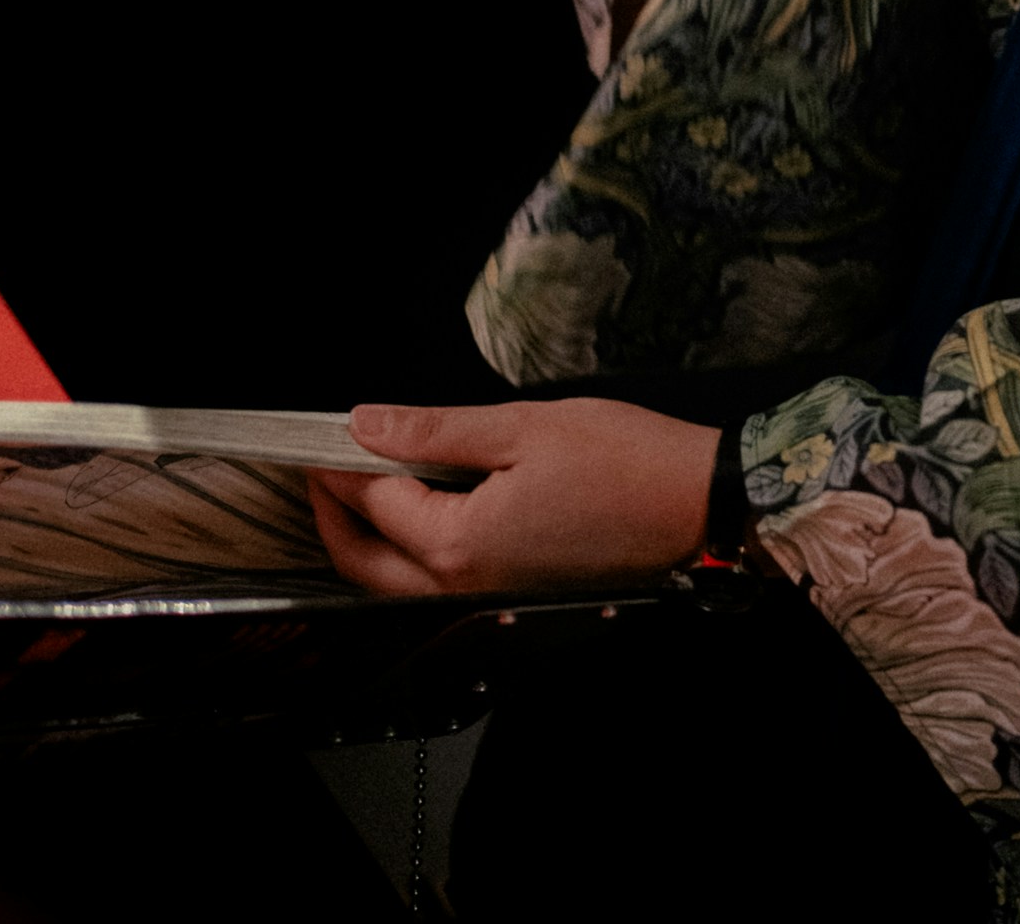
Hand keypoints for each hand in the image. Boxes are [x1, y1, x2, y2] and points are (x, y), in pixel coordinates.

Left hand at [308, 400, 720, 596]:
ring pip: (399, 581)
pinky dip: (411, 550)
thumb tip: (369, 424)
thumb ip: (436, 432)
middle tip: (322, 469)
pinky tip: (424, 507)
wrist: (698, 504)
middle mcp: (468, 584)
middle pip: (367, 563)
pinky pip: (440, 582)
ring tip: (362, 483)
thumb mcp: (523, 426)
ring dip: (369, 537)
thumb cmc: (627, 462)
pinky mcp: (517, 590)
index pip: (374, 503)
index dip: (341, 464)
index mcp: (462, 543)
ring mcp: (493, 594)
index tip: (326, 432)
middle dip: (333, 516)